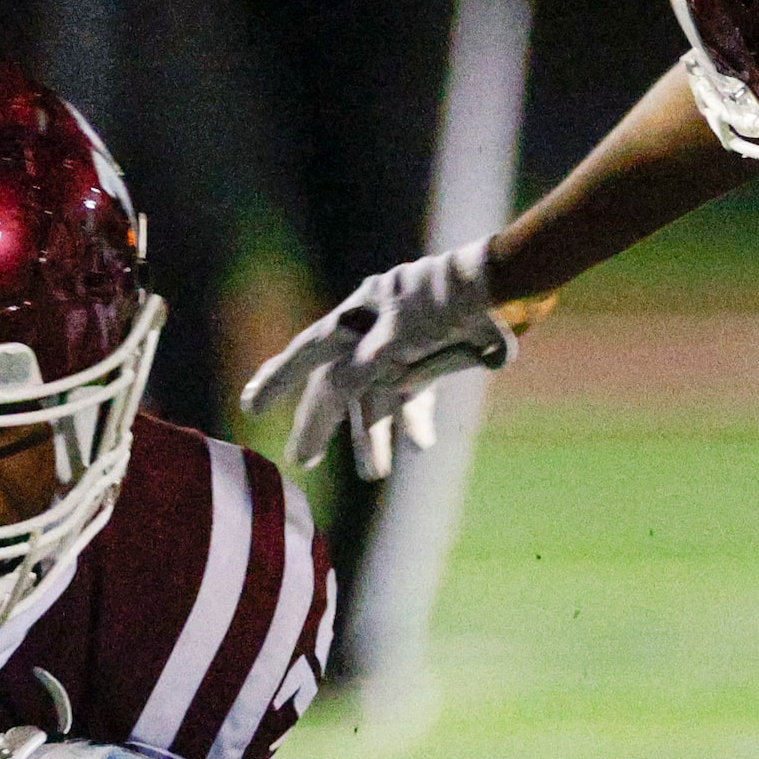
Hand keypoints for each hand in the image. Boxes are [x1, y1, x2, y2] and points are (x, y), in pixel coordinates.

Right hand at [240, 242, 515, 471]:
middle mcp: (371, 334)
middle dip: (321, 425)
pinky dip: (415, 419)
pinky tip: (419, 446)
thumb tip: (332, 393)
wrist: (507, 284)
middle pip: (338, 386)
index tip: (251, 407)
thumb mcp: (398, 333)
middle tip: (302, 460)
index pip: (307, 353)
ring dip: (374, 435)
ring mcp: (403, 347)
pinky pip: (417, 396)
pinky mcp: (433, 357)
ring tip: (374, 474)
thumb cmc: (448, 300)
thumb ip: (363, 363)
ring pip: (377, 397)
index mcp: (355, 319)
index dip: (277, 379)